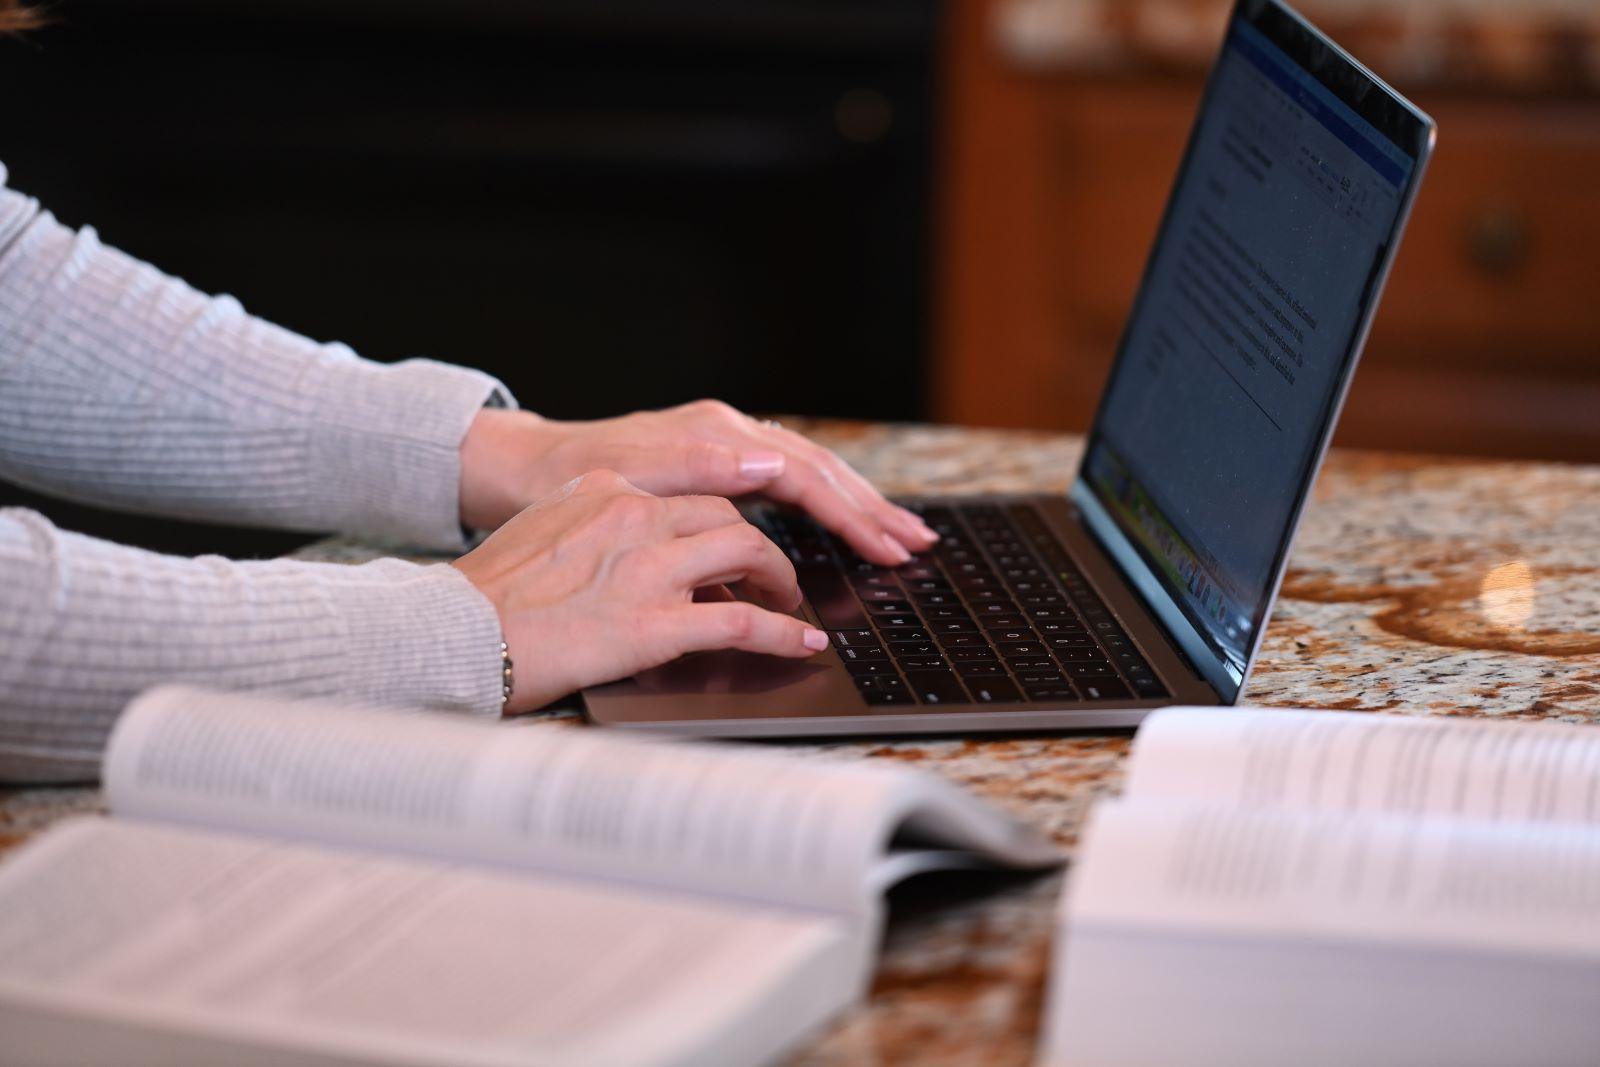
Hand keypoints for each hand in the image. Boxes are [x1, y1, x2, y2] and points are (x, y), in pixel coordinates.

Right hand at [451, 469, 828, 712]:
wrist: (451, 633)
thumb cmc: (486, 598)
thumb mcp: (540, 532)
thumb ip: (591, 528)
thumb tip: (626, 553)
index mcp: (604, 490)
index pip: (684, 495)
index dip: (719, 524)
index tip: (735, 547)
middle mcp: (632, 516)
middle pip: (726, 516)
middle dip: (760, 548)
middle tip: (771, 577)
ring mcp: (647, 568)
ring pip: (748, 551)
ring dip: (780, 581)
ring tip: (789, 606)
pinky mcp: (655, 623)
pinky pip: (742, 622)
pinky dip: (781, 634)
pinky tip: (799, 645)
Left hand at [458, 400, 937, 565]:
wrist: (518, 470)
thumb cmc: (563, 481)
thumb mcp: (623, 475)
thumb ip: (699, 467)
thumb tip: (770, 461)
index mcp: (713, 434)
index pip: (804, 475)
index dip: (850, 513)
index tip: (886, 546)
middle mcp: (725, 431)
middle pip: (818, 470)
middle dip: (871, 509)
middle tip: (917, 545)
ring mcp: (722, 444)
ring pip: (808, 473)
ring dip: (856, 505)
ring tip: (901, 534)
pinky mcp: (714, 462)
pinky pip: (784, 481)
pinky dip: (821, 503)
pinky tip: (842, 522)